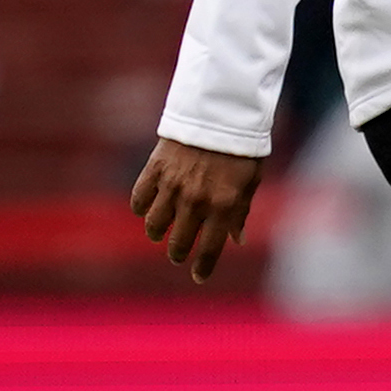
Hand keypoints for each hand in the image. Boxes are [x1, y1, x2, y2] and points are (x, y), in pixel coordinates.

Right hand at [129, 138, 264, 284]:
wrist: (220, 113)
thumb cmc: (241, 149)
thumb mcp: (251, 181)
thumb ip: (241, 212)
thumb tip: (237, 240)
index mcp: (224, 206)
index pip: (210, 248)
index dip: (203, 267)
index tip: (199, 277)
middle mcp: (196, 201)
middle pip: (179, 242)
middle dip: (178, 254)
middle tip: (178, 255)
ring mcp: (173, 186)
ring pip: (154, 225)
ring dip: (156, 233)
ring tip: (159, 233)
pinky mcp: (155, 170)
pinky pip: (139, 199)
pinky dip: (140, 208)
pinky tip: (145, 210)